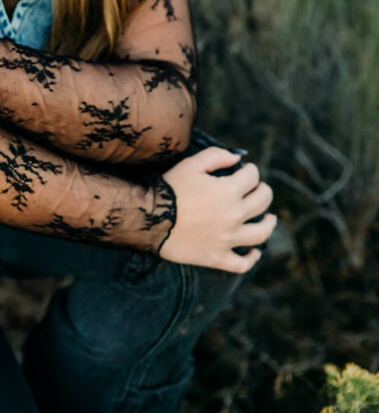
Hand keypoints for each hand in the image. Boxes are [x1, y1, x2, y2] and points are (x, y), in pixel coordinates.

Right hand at [159, 147, 275, 273]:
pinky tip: (255, 251)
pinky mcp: (218, 257)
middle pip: (263, 202)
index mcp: (229, 191)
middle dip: (264, 191)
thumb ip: (217, 156)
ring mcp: (228, 240)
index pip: (253, 177)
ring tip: (270, 219)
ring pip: (261, 233)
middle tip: (260, 189)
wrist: (150, 219)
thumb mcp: (191, 164)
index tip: (245, 170)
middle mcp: (234, 216)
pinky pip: (243, 263)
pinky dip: (252, 258)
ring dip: (269, 224)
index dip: (250, 170)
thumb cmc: (170, 188)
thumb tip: (237, 158)